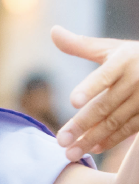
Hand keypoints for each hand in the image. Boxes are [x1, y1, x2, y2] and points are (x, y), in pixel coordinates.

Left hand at [53, 25, 138, 157]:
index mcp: (123, 61)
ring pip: (116, 121)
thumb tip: (53, 31)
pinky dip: (111, 140)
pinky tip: (94, 148)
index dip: (89, 89)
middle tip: (61, 141)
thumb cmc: (134, 57)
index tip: (73, 102)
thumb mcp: (112, 48)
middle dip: (81, 125)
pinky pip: (130, 129)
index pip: (103, 77)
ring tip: (71, 152)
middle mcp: (136, 80)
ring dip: (92, 138)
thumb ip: (81, 45)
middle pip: (105, 106)